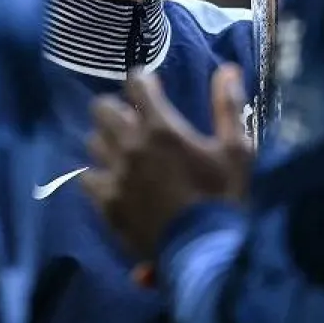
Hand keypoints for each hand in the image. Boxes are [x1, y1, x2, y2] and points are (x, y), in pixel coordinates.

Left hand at [82, 64, 252, 262]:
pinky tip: (110, 180)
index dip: (143, 81)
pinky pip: (86, 179)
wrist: (205, 253)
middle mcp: (130, 146)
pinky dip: (97, 175)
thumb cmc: (224, 198)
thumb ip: (228, 107)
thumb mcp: (237, 150)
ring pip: (93, 142)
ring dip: (107, 140)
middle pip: (102, 109)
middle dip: (116, 107)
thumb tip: (227, 69)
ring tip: (121, 149)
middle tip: (133, 118)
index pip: (136, 84)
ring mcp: (114, 176)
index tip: (151, 87)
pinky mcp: (106, 204)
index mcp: (161, 128)